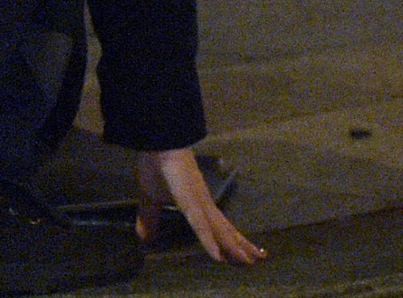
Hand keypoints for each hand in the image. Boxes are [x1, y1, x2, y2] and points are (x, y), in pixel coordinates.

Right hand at [136, 148, 265, 264]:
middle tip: (259, 259)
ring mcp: (200, 202)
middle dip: (241, 245)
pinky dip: (209, 240)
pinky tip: (216, 256)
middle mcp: (204, 204)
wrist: (158, 142)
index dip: (231, 240)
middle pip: (225, 229)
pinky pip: (201, 224)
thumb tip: (142, 238)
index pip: (217, 226)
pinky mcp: (191, 201)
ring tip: (253, 259)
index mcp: (196, 204)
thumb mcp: (150, 198)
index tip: (247, 254)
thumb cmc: (156, 166)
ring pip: (221, 230)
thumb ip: (149, 218)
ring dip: (235, 246)